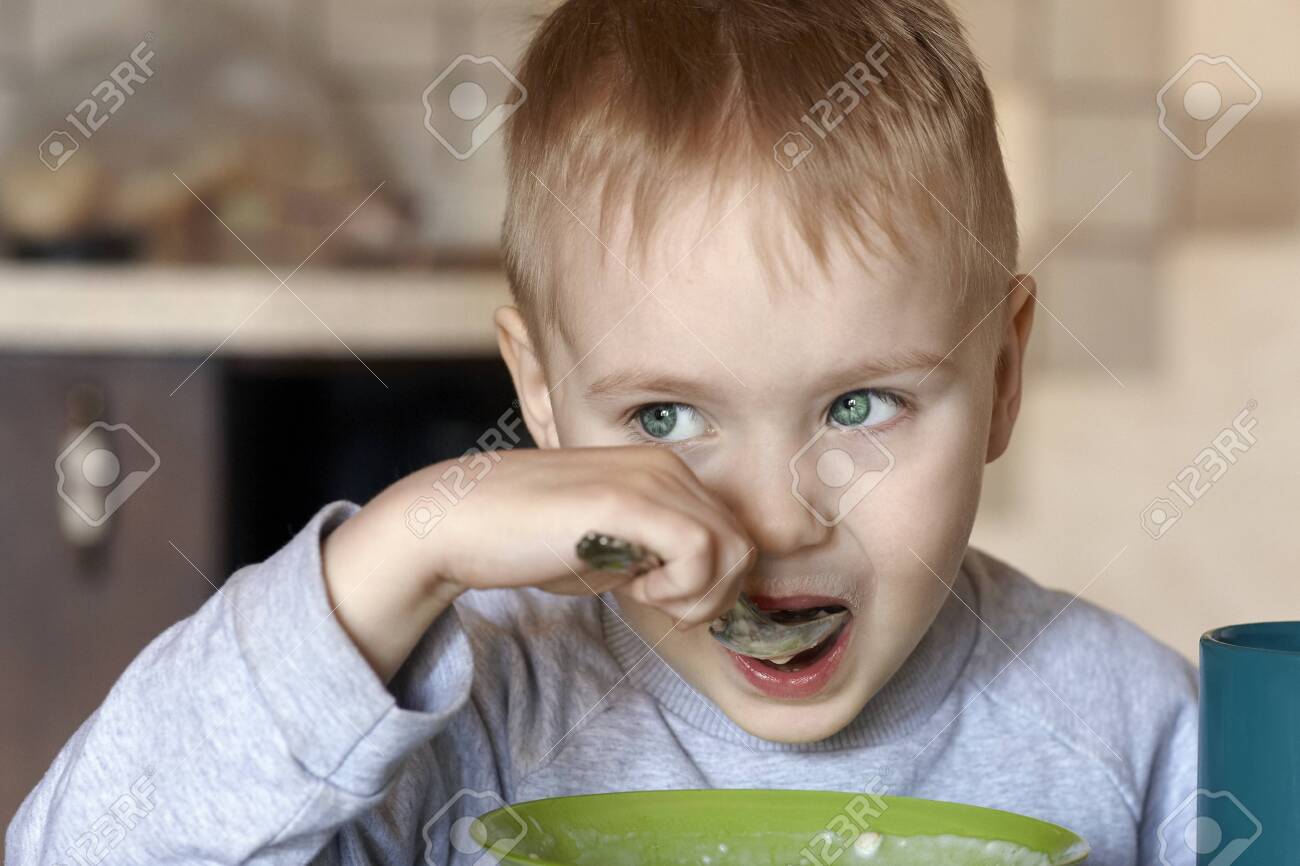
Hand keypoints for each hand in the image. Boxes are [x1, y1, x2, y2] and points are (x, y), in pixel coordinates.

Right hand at [323, 446, 754, 678]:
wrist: (461, 520)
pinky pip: (699, 551)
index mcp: (664, 473)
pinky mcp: (628, 501)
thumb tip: (704, 589)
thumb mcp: (612, 549)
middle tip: (661, 605)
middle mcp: (665, 467)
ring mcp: (649, 479)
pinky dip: (680, 586)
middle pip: (743, 546)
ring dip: (699, 593)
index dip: (715, 583)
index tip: (669, 601)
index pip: (733, 534)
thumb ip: (659, 557)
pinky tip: (636, 586)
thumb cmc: (529, 540)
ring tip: (647, 595)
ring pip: (732, 550)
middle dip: (713, 595)